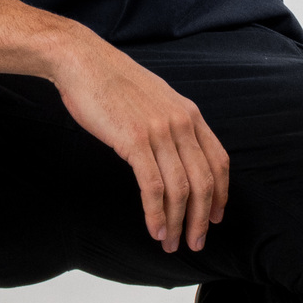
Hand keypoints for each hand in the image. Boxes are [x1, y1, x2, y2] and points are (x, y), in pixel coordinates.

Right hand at [51, 32, 230, 251]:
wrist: (82, 60)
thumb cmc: (110, 80)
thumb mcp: (154, 97)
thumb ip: (170, 121)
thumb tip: (175, 150)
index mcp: (188, 112)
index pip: (219, 161)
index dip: (221, 194)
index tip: (214, 217)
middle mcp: (180, 122)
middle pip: (204, 181)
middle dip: (201, 219)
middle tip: (194, 242)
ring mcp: (159, 131)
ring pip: (180, 189)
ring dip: (178, 223)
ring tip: (170, 243)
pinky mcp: (134, 140)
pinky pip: (153, 186)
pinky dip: (156, 213)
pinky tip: (154, 228)